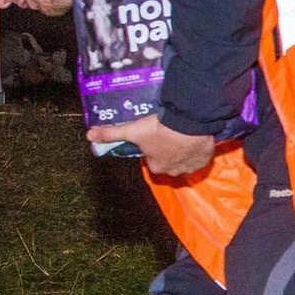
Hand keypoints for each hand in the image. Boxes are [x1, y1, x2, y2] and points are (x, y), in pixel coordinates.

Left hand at [86, 113, 216, 176]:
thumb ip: (111, 134)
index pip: (152, 160)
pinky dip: (198, 150)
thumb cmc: (160, 129)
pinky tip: (196, 138)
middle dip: (169, 150)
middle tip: (169, 134)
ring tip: (184, 135)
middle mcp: (173, 171)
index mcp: (156, 166)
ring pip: (185, 160)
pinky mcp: (205, 160)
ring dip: (184, 151)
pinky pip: (201, 158)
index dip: (152, 148)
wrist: (189, 123)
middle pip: (169, 161)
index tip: (155, 137)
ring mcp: (190, 166)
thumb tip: (89, 135)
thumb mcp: (132, 130)